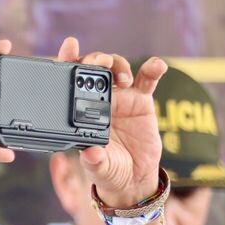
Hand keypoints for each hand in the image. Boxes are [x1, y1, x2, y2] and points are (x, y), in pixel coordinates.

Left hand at [57, 38, 166, 208]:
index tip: (69, 46)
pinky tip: (157, 65)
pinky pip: (148, 80)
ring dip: (119, 65)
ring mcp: (120, 98)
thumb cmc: (108, 170)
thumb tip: (90, 154)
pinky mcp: (141, 101)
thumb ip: (95, 161)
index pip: (70, 81)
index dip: (68, 60)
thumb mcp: (99, 168)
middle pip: (94, 68)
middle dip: (95, 58)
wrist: (132, 177)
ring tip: (123, 78)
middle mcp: (97, 100)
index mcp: (79, 111)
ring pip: (118, 69)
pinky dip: (153, 69)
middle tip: (99, 62)